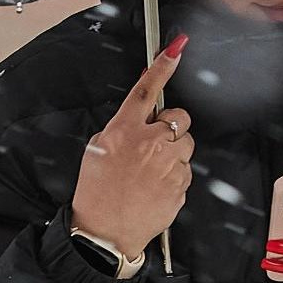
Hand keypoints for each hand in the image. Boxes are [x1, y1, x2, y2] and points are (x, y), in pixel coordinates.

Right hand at [69, 34, 192, 256]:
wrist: (105, 234)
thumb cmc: (96, 192)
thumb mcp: (97, 150)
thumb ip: (121, 130)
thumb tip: (140, 122)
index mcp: (124, 130)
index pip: (146, 90)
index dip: (162, 66)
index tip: (176, 48)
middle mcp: (150, 143)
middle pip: (179, 118)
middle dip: (171, 127)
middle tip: (153, 146)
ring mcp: (168, 164)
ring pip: (185, 146)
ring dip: (173, 154)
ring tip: (150, 173)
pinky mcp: (181, 185)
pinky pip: (185, 171)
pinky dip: (174, 177)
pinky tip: (154, 189)